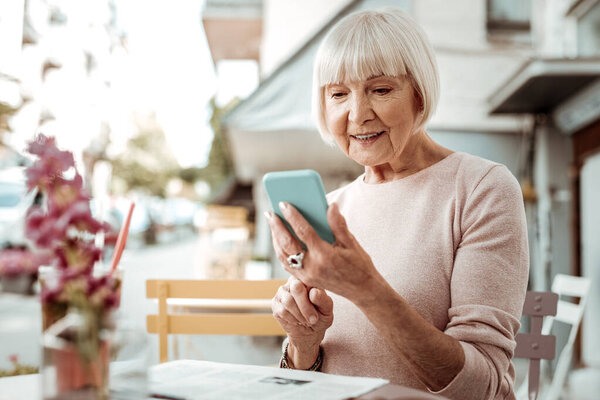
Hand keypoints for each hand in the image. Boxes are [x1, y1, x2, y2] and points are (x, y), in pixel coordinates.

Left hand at [265, 202, 382, 304]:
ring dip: (275, 239)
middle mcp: (312, 267)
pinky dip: (280, 250)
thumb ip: (339, 224)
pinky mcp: (305, 280)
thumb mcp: (351, 243)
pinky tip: (278, 239)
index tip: (283, 204)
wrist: (362, 290)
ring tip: (272, 223)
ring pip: (283, 255)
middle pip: (287, 243)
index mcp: (325, 255)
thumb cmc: (359, 264)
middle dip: (276, 227)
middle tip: (269, 213)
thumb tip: (331, 206)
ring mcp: (306, 275)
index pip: (304, 231)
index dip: (292, 216)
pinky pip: (286, 264)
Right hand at [271, 276, 332, 367]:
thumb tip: (313, 292)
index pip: (308, 280)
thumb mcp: (326, 309)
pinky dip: (292, 319)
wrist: (309, 331)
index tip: (320, 310)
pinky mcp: (275, 304)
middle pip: (296, 288)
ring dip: (300, 315)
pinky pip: (282, 311)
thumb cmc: (320, 316)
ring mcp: (282, 292)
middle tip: (314, 319)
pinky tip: (297, 321)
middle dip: (306, 307)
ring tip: (306, 321)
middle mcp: (293, 281)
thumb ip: (323, 299)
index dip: (313, 295)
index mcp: (307, 278)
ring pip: (288, 301)